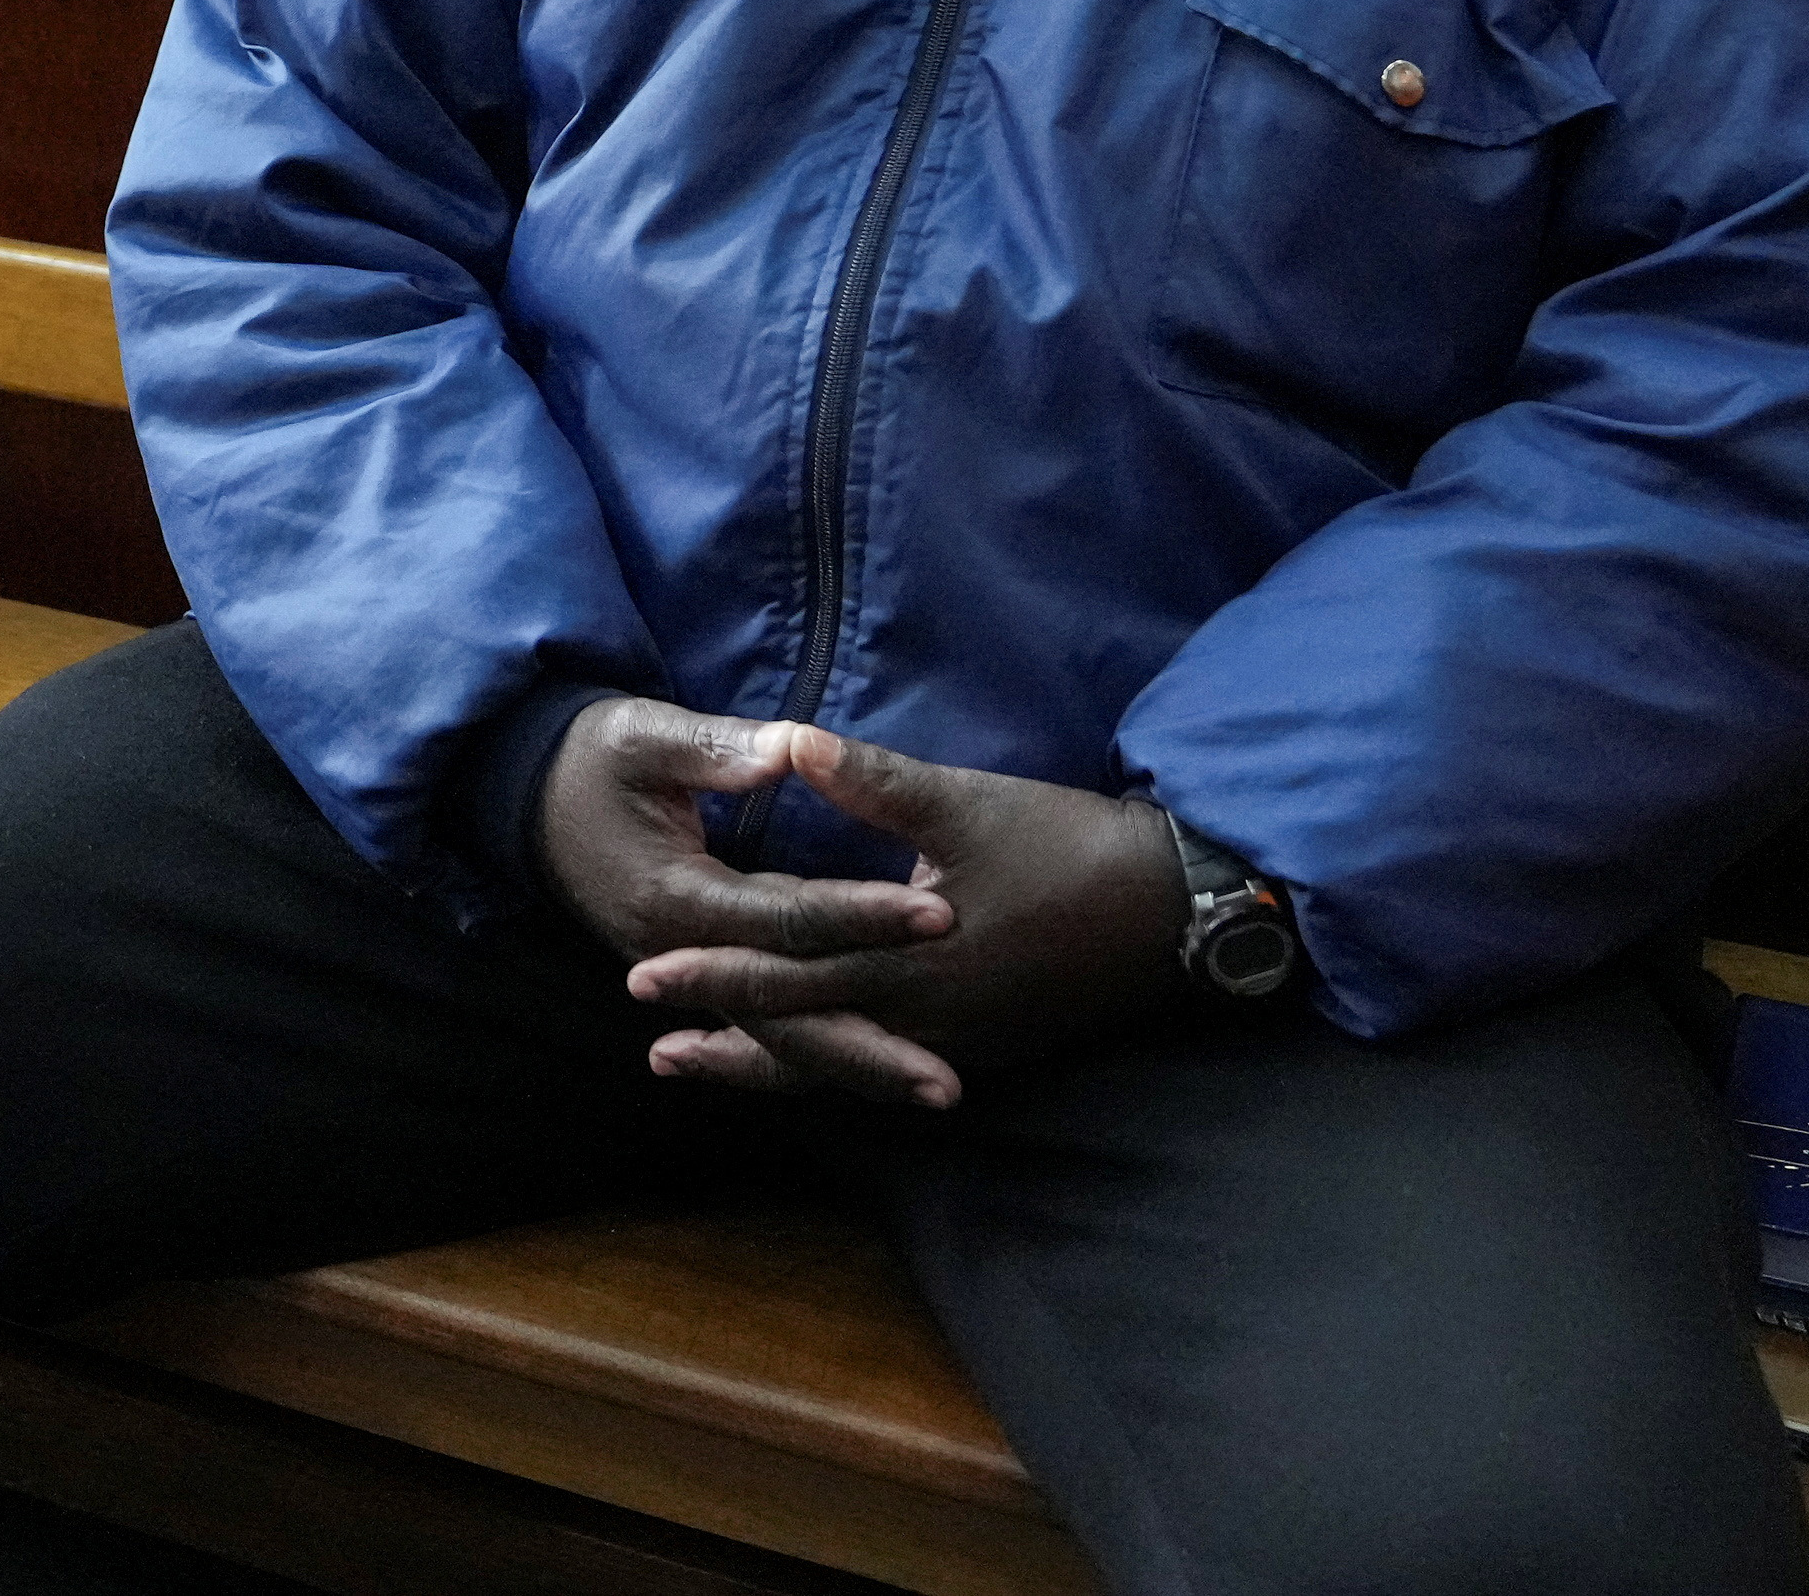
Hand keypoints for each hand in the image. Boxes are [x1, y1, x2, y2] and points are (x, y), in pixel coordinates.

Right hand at [535, 697, 950, 1053]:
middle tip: (948, 1080)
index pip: (785, 918)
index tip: (940, 916)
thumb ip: (715, 749)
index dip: (863, 918)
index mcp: (674, 896)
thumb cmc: (589, 758)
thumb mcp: (640, 735)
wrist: (523, 795)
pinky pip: (761, 1030)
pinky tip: (869, 1082)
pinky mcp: (694, 977)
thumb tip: (791, 749)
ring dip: (856, 1068)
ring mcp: (686, 976)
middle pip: (787, 1015)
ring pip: (778, 1038)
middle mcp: (681, 957)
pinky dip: (812, 1060)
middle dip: (870, 1047)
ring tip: (936, 1092)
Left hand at [614, 727, 1187, 1107]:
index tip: (641, 976)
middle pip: (803, 1034)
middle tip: (650, 1041)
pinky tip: (809, 1061)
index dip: (712, 975)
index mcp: (907, 959)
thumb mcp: (963, 803)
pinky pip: (887, 1066)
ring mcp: (955, 1041)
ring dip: (769, 1063)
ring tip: (699, 1065)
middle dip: (724, 1034)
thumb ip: (872, 781)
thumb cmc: (1063, 845)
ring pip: (842, 1063)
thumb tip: (791, 742)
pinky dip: (834, 1065)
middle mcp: (923, 1017)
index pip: (787, 974)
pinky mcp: (983, 1045)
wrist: (1167, 909)